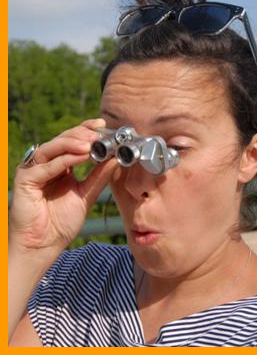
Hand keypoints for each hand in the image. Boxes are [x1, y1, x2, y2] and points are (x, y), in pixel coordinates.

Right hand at [9, 119, 117, 253]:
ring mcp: (34, 170)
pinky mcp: (25, 180)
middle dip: (81, 135)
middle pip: (62, 140)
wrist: (43, 246)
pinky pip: (44, 167)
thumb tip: (116, 158)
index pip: (72, 141)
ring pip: (51, 148)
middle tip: (99, 133)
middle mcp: (46, 164)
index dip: (86, 130)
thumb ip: (99, 177)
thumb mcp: (86, 195)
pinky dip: (62, 160)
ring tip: (90, 143)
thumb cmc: (60, 222)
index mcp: (60, 166)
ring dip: (72, 143)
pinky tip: (79, 157)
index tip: (102, 124)